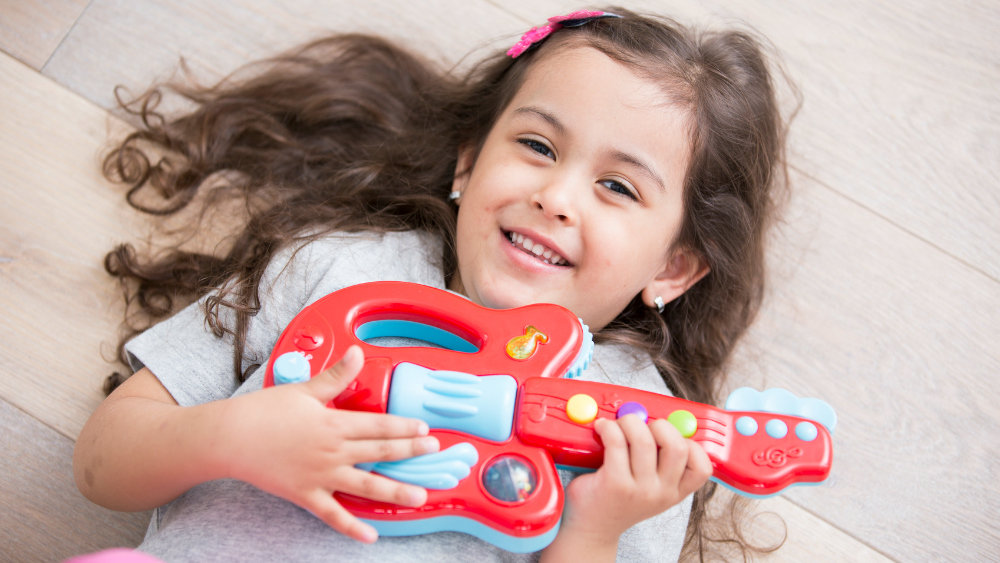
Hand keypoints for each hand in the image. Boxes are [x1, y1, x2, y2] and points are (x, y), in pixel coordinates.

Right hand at [220, 345, 438, 542]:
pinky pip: (333, 515)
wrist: (230, 438)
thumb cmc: (263, 411)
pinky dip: (352, 527)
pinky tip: (371, 537)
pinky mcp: (306, 495)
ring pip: (366, 486)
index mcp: (334, 423)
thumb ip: (336, 376)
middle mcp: (333, 451)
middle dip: (411, 453)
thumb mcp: (304, 389)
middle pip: (380, 453)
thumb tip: (357, 353)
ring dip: (395, 492)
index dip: (404, 427)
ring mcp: (321, 476)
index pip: (378, 425)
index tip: (424, 429)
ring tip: (419, 496)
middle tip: (434, 453)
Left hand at [557, 414, 711, 547]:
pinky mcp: (615, 483)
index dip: (690, 444)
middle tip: (642, 425)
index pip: (702, 467)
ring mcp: (640, 490)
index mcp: (675, 493)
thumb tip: (653, 421)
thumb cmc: (617, 501)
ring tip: (617, 425)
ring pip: (644, 439)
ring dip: (629, 422)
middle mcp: (662, 493)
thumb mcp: (648, 490)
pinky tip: (602, 428)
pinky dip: (608, 428)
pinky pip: (616, 442)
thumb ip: (659, 465)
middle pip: (676, 446)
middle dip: (660, 425)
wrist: (591, 529)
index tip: (670, 435)